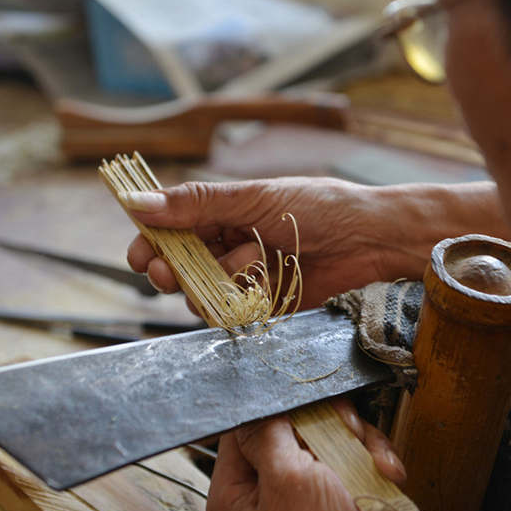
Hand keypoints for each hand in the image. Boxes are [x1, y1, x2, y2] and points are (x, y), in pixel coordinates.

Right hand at [122, 177, 507, 308]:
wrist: (371, 241)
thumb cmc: (319, 207)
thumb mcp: (254, 198)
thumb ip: (197, 204)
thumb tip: (139, 203)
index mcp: (225, 211)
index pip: (173, 227)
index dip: (152, 242)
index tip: (139, 255)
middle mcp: (232, 243)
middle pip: (181, 264)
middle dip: (171, 270)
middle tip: (166, 274)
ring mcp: (248, 275)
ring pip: (203, 291)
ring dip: (212, 284)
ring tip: (246, 268)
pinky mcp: (265, 305)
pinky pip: (232, 312)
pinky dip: (236, 303)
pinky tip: (258, 287)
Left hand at [206, 398, 405, 510]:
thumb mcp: (288, 482)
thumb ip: (267, 437)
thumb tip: (257, 407)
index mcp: (237, 492)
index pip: (245, 430)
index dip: (277, 410)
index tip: (305, 405)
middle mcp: (267, 493)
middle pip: (291, 429)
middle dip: (327, 426)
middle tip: (348, 433)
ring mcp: (305, 495)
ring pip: (328, 441)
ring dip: (358, 444)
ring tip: (373, 461)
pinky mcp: (337, 498)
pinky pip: (354, 461)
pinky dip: (373, 462)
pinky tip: (386, 473)